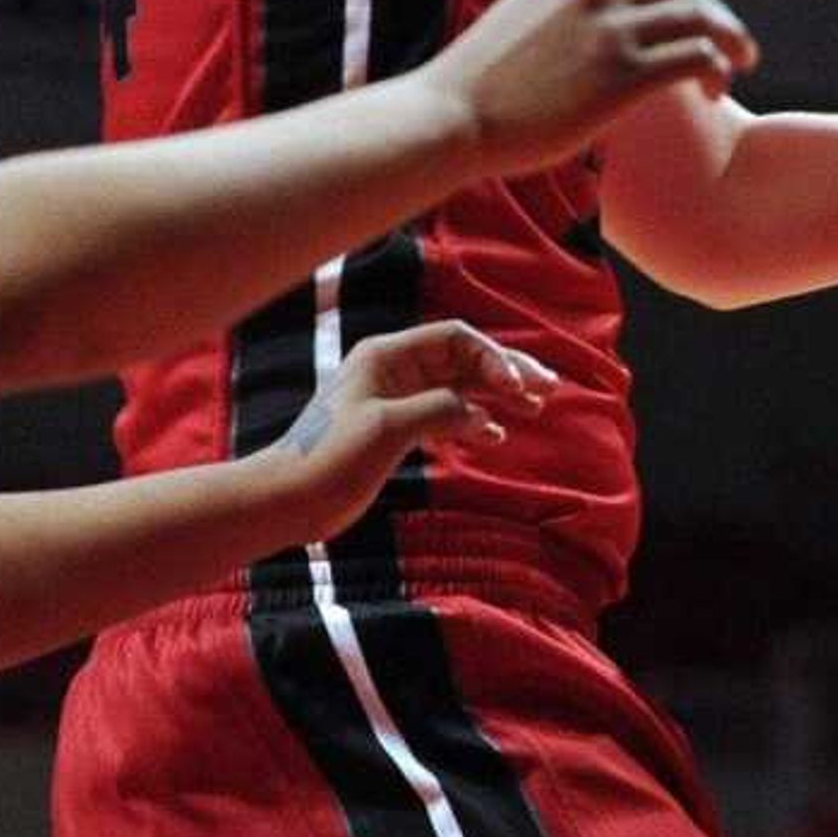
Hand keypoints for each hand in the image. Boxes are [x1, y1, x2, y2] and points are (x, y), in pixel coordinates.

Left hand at [264, 320, 555, 540]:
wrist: (289, 497)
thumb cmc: (328, 458)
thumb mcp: (387, 428)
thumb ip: (441, 410)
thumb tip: (484, 414)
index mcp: (387, 355)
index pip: (457, 340)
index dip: (494, 359)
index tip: (518, 389)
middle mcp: (395, 370)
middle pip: (465, 359)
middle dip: (507, 371)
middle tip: (548, 388)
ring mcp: (398, 399)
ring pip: (461, 387)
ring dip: (498, 396)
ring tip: (535, 408)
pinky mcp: (398, 429)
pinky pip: (449, 414)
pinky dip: (476, 421)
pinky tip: (495, 436)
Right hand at [427, 0, 757, 177]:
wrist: (450, 117)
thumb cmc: (479, 88)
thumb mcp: (523, 26)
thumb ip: (564, 18)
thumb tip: (590, 42)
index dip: (683, 0)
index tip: (692, 31)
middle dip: (718, 19)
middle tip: (735, 51)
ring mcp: (611, 27)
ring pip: (701, 17)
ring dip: (730, 42)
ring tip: (738, 70)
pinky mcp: (623, 72)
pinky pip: (697, 55)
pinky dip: (717, 69)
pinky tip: (713, 95)